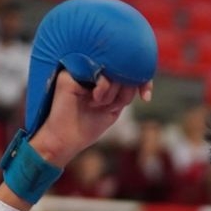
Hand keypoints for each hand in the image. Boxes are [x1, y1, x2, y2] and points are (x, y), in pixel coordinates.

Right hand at [29, 70, 149, 168]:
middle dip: (124, 93)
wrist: (65, 140)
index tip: (146, 97)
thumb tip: (138, 72)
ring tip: (99, 105)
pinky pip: (100, 75)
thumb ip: (125, 90)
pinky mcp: (69, 73)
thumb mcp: (114, 107)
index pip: (126, 70)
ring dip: (114, 94)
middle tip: (112, 107)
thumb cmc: (88, 126)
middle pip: (122, 71)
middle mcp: (89, 70)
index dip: (142, 81)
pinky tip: (94, 101)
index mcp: (100, 77)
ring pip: (113, 72)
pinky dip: (104, 90)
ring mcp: (79, 70)